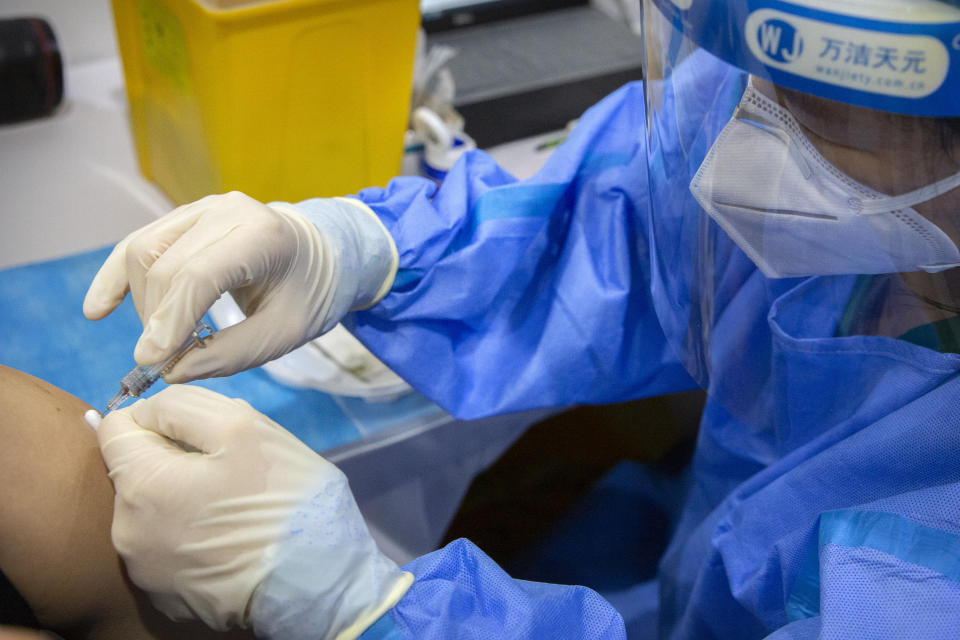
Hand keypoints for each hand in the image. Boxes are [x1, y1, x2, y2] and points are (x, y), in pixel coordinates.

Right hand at [83, 192, 396, 381]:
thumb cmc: (309, 295)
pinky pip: (139, 244)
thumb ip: (229, 354)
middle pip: (165, 265)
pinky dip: (117, 278)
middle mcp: (227, 211)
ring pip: (143, 253)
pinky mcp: (185, 218)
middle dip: (157, 320)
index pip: (200, 274)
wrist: (323, 256)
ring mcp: (203, 209)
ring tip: (163, 342)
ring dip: (142, 305)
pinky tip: (97, 309)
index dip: (171, 320)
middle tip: (165, 362)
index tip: (153, 362)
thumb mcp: (283, 334)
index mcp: (263, 235)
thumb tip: (170, 369)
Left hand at [98, 385, 411, 634]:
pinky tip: (227, 538)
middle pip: (134, 470)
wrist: (316, 582)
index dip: (158, 417)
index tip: (200, 432)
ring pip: (151, 509)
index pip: (116, 427)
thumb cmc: (283, 497)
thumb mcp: (242, 426)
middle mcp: (126, 531)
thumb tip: (145, 412)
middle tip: (227, 469)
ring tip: (231, 505)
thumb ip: (182, 406)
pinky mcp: (164, 595)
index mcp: (140, 484)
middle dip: (172, 459)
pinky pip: (166, 546)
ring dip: (180, 497)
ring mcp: (143, 569)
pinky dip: (189, 534)